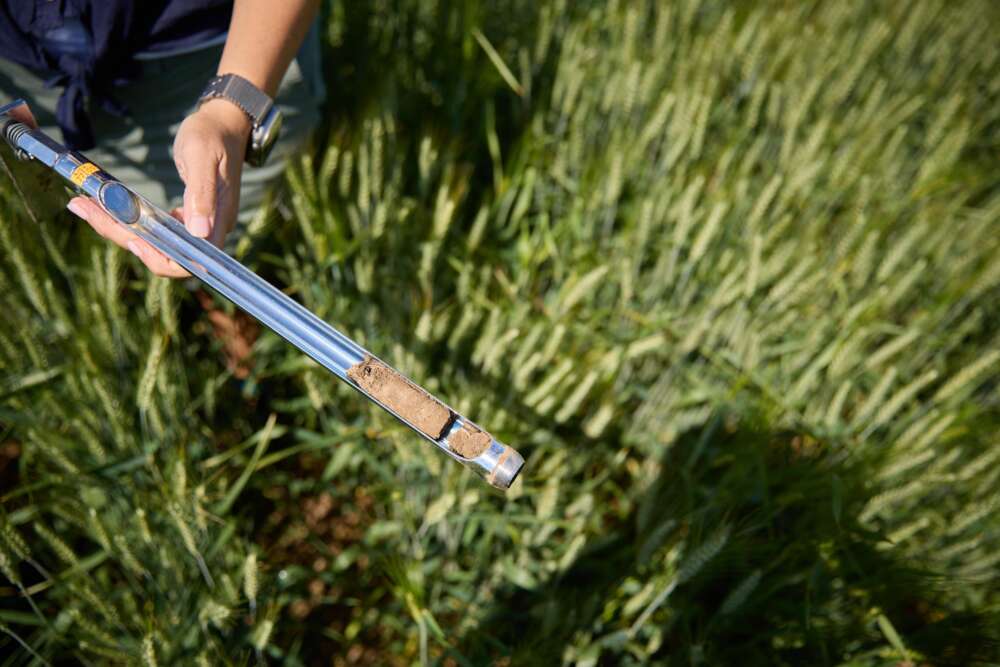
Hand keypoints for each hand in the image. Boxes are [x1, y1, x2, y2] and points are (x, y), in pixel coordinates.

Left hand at [68, 99, 249, 277]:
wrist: (223, 124)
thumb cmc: (213, 136)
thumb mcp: (202, 158)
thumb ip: (201, 194)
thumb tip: (199, 231)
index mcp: (218, 221)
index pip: (189, 261)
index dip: (160, 258)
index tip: (132, 240)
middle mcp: (208, 229)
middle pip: (164, 253)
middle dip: (122, 236)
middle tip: (83, 208)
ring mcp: (197, 224)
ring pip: (155, 241)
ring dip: (118, 227)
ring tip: (83, 205)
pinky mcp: (186, 216)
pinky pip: (156, 228)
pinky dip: (129, 219)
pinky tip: (106, 206)